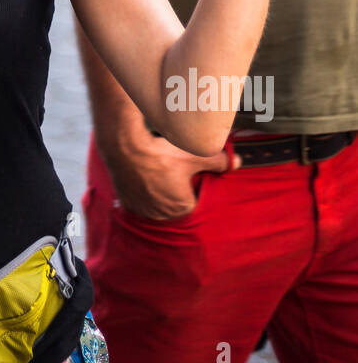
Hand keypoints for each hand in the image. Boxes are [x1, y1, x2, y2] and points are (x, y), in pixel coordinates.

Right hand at [103, 132, 238, 219]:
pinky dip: (143, 192)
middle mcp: (162, 215)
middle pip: (175, 202)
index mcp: (182, 208)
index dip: (191, 183)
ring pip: (157, 202)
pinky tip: (143, 176)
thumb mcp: (195, 155)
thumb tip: (236, 163)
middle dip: (175, 188)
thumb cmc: (161, 154)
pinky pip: (140, 201)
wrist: (125, 148)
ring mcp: (143, 211)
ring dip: (159, 191)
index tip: (185, 171)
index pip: (194, 198)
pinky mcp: (128, 204)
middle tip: (170, 169)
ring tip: (156, 172)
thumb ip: (219, 161)